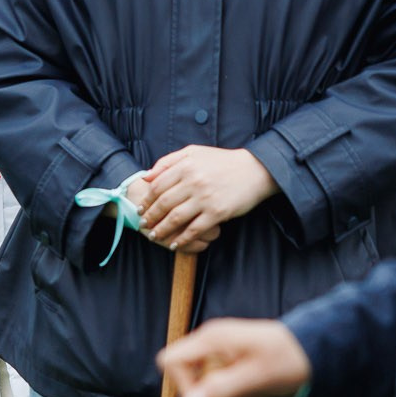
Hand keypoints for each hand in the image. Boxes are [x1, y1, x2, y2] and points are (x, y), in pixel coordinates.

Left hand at [140, 146, 277, 252]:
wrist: (255, 170)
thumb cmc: (222, 161)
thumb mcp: (194, 152)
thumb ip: (168, 161)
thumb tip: (146, 177)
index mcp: (186, 166)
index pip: (157, 186)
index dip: (146, 200)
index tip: (140, 209)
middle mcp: (193, 182)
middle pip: (163, 204)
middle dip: (150, 217)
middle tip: (143, 225)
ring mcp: (205, 198)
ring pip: (175, 219)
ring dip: (162, 230)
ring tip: (155, 236)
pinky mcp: (217, 212)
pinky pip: (194, 229)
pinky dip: (182, 239)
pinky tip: (175, 244)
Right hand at [159, 319, 312, 396]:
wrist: (312, 351)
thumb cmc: (288, 358)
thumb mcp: (256, 376)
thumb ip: (222, 389)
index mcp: (212, 339)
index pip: (170, 360)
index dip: (182, 384)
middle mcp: (210, 345)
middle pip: (186, 379)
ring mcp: (218, 355)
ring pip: (202, 389)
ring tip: (252, 396)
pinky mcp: (227, 367)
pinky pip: (218, 391)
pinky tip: (253, 395)